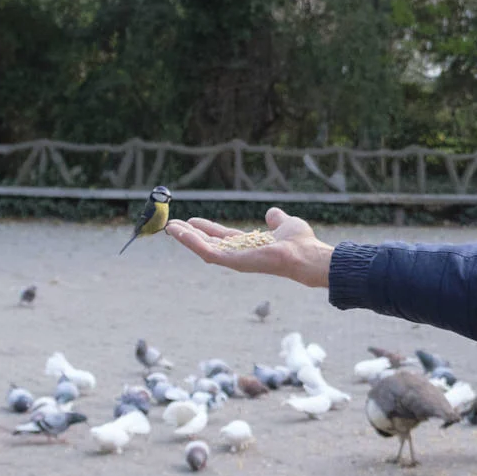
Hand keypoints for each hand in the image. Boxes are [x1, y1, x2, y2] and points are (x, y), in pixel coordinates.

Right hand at [166, 207, 333, 287]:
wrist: (306, 254)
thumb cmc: (300, 243)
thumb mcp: (285, 224)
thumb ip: (277, 220)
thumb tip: (273, 213)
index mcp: (249, 245)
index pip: (222, 237)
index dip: (207, 229)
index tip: (191, 220)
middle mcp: (240, 253)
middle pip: (209, 243)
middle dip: (190, 234)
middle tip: (171, 223)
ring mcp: (235, 259)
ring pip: (204, 248)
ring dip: (186, 238)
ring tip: (170, 227)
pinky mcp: (233, 262)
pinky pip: (207, 252)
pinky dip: (191, 242)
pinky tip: (179, 232)